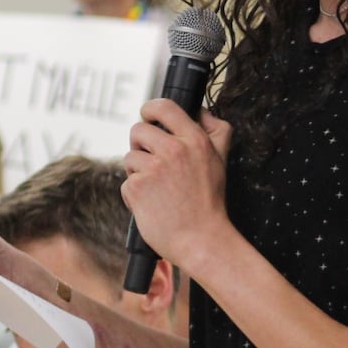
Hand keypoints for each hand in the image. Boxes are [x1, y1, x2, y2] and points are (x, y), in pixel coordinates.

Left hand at [121, 101, 233, 269]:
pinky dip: (135, 194)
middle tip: (152, 162)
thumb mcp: (220, 160)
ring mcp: (153, 168)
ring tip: (157, 189)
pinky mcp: (137, 187)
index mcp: (195, 140)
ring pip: (129, 157)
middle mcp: (174, 150)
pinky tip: (152, 204)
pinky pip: (126, 182)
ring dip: (137, 171)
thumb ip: (215, 131)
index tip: (148, 116)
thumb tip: (200, 110)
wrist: (201, 240)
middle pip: (138, 129)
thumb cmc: (209, 202)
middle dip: (140, 144)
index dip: (150, 109)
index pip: (164, 106)